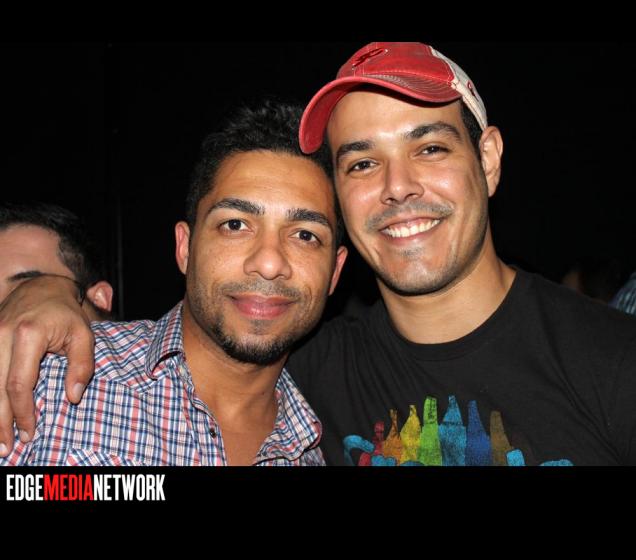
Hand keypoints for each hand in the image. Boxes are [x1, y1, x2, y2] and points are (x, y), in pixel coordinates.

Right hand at [0, 275, 94, 456]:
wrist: (42, 287)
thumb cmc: (66, 314)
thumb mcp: (84, 335)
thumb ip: (82, 366)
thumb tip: (73, 397)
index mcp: (28, 335)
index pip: (19, 383)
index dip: (23, 411)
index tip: (30, 431)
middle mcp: (1, 335)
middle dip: (0, 421)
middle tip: (7, 447)